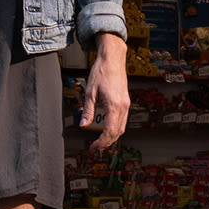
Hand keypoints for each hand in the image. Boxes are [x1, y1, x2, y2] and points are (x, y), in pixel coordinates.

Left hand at [79, 34, 128, 151]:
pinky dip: (115, 128)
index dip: (101, 142)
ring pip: (121, 127)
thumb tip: (83, 125)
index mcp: (114, 106)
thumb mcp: (90, 92)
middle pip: (117, 132)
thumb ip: (88, 111)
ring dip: (112, 137)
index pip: (109, 131)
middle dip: (107, 143)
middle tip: (95, 148)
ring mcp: (126, 104)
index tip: (93, 147)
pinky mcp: (125, 101)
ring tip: (100, 141)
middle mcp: (123, 107)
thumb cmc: (101, 72)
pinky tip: (106, 129)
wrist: (112, 59)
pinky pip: (122, 120)